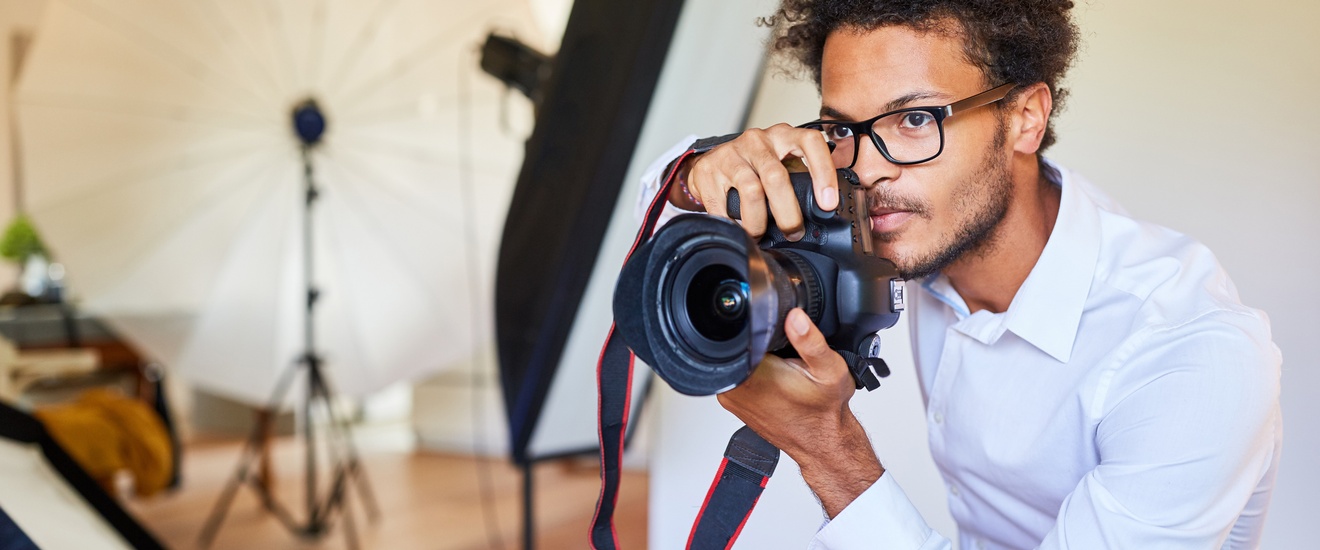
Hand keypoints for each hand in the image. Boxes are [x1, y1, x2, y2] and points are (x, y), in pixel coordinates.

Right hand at [673, 124, 837, 240]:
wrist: (712, 162)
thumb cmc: (754, 166)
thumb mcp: (781, 164)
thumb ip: (801, 181)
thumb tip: (822, 214)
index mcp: (783, 136)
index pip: (810, 143)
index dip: (823, 172)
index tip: (828, 203)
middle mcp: (757, 140)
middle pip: (776, 177)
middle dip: (788, 213)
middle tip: (793, 233)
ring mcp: (731, 153)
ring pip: (751, 191)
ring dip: (758, 222)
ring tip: (760, 236)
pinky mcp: (708, 170)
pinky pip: (722, 204)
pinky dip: (732, 223)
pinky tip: (738, 230)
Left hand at [716, 308, 883, 517]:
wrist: (822, 444)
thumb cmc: (824, 412)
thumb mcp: (828, 369)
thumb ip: (810, 340)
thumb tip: (795, 316)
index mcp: (751, 374)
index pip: (744, 331)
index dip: (764, 325)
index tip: (786, 341)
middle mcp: (734, 387)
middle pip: (740, 343)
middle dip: (762, 342)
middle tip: (788, 359)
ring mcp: (730, 397)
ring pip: (739, 358)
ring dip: (758, 357)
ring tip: (784, 371)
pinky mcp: (734, 403)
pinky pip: (740, 374)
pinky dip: (756, 371)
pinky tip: (777, 380)